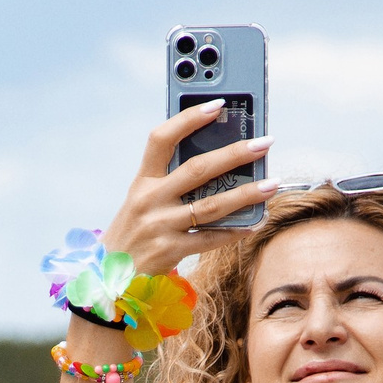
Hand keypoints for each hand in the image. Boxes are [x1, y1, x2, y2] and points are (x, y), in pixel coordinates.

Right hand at [101, 102, 278, 277]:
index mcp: (142, 180)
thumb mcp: (143, 201)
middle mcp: (149, 200)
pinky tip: (254, 223)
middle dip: (234, 154)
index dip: (189, 119)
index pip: (162, 139)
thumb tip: (219, 163)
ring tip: (271, 184)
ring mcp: (159, 226)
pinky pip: (210, 239)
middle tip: (264, 143)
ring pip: (211, 205)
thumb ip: (170, 182)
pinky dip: (235, 231)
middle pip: (197, 169)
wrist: (110, 276)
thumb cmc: (136, 232)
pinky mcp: (170, 251)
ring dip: (246, 194)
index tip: (218, 106)